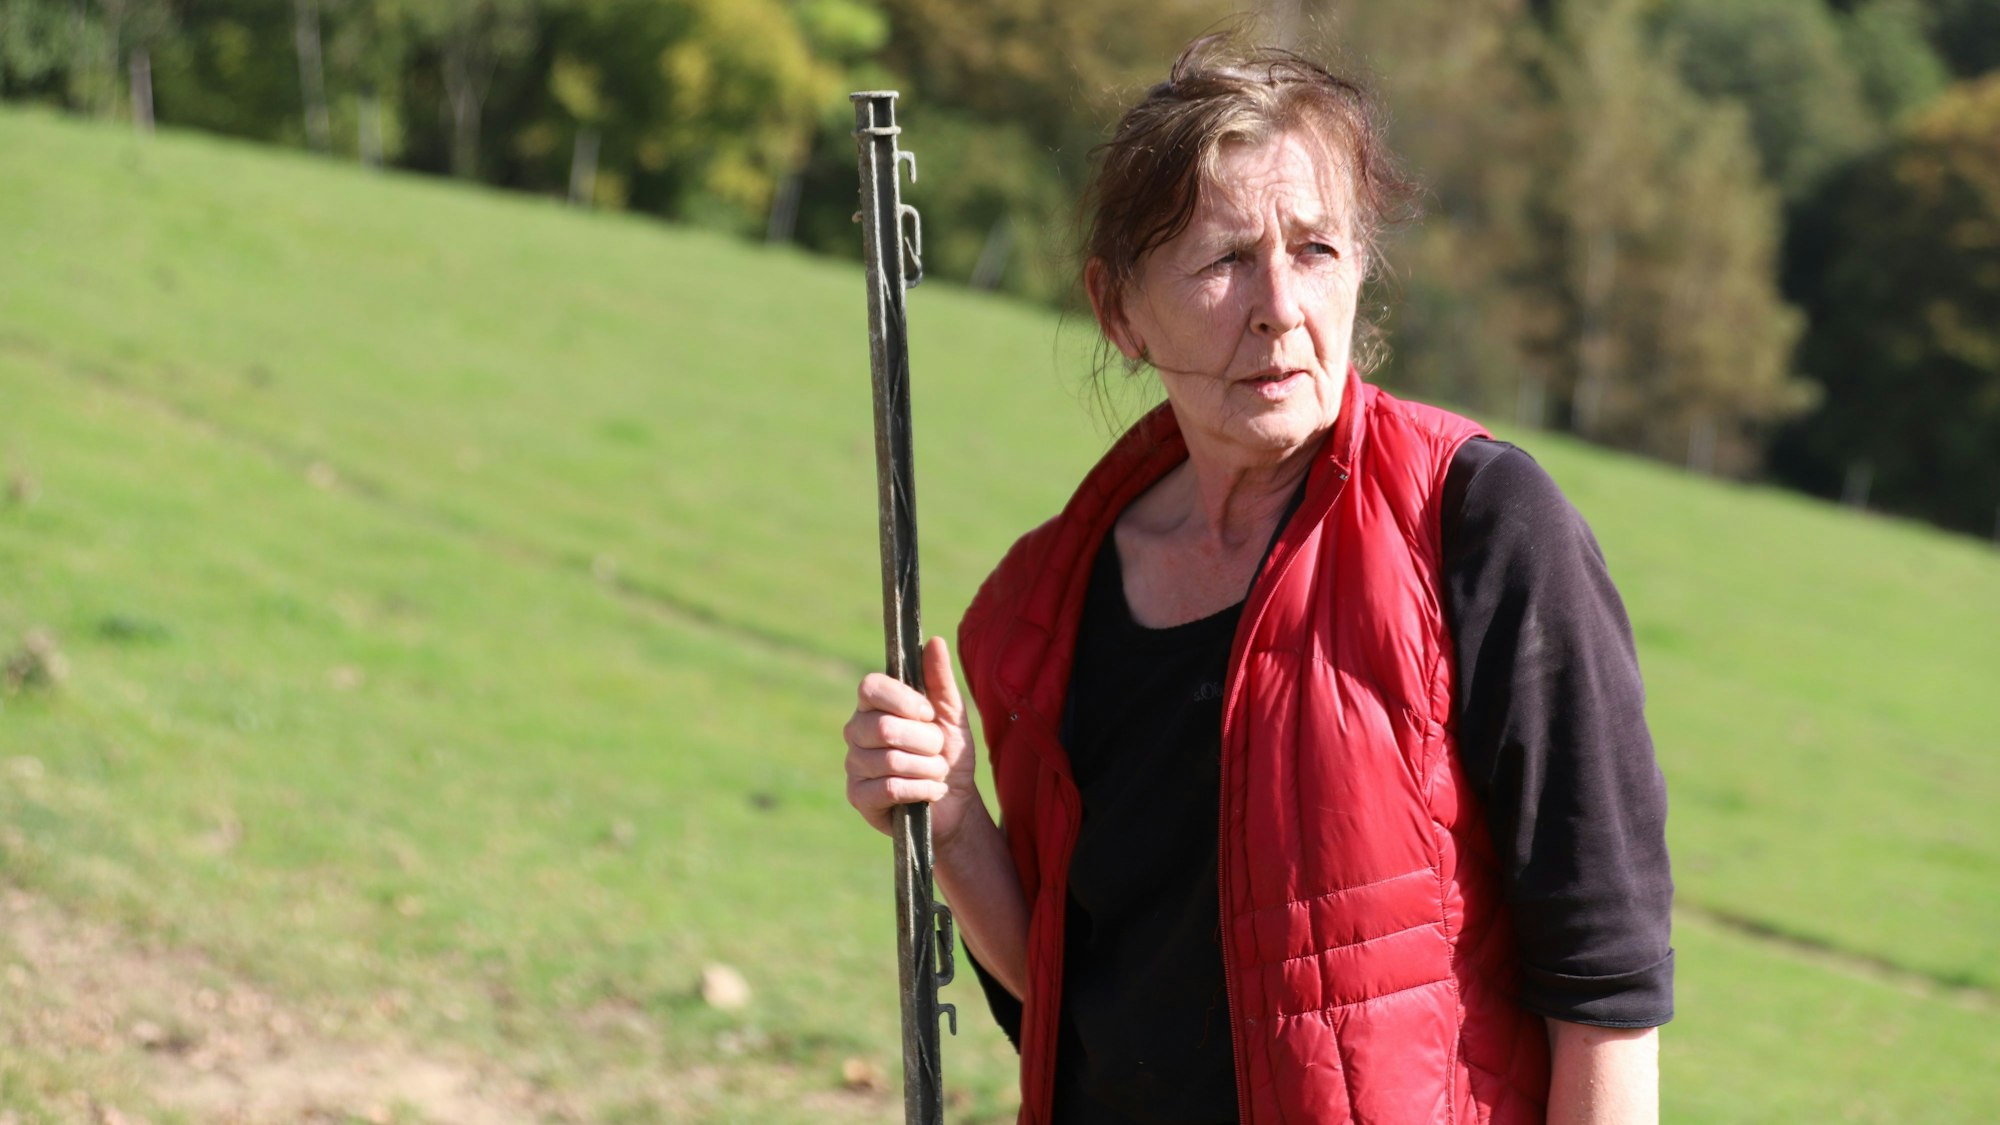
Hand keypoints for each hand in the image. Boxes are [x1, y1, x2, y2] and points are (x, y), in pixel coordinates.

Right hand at [842, 637, 980, 846]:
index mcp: (873, 705)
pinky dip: (921, 790)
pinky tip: (930, 792)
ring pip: (892, 761)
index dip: (904, 700)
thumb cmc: (949, 754)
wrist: (955, 803)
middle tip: (937, 750)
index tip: (929, 714)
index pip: (870, 687)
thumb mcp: (950, 714)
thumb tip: (936, 641)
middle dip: (926, 742)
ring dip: (928, 769)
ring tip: (937, 772)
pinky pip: (890, 788)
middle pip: (885, 728)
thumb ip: (940, 679)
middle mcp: (856, 731)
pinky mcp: (858, 797)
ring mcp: (854, 765)